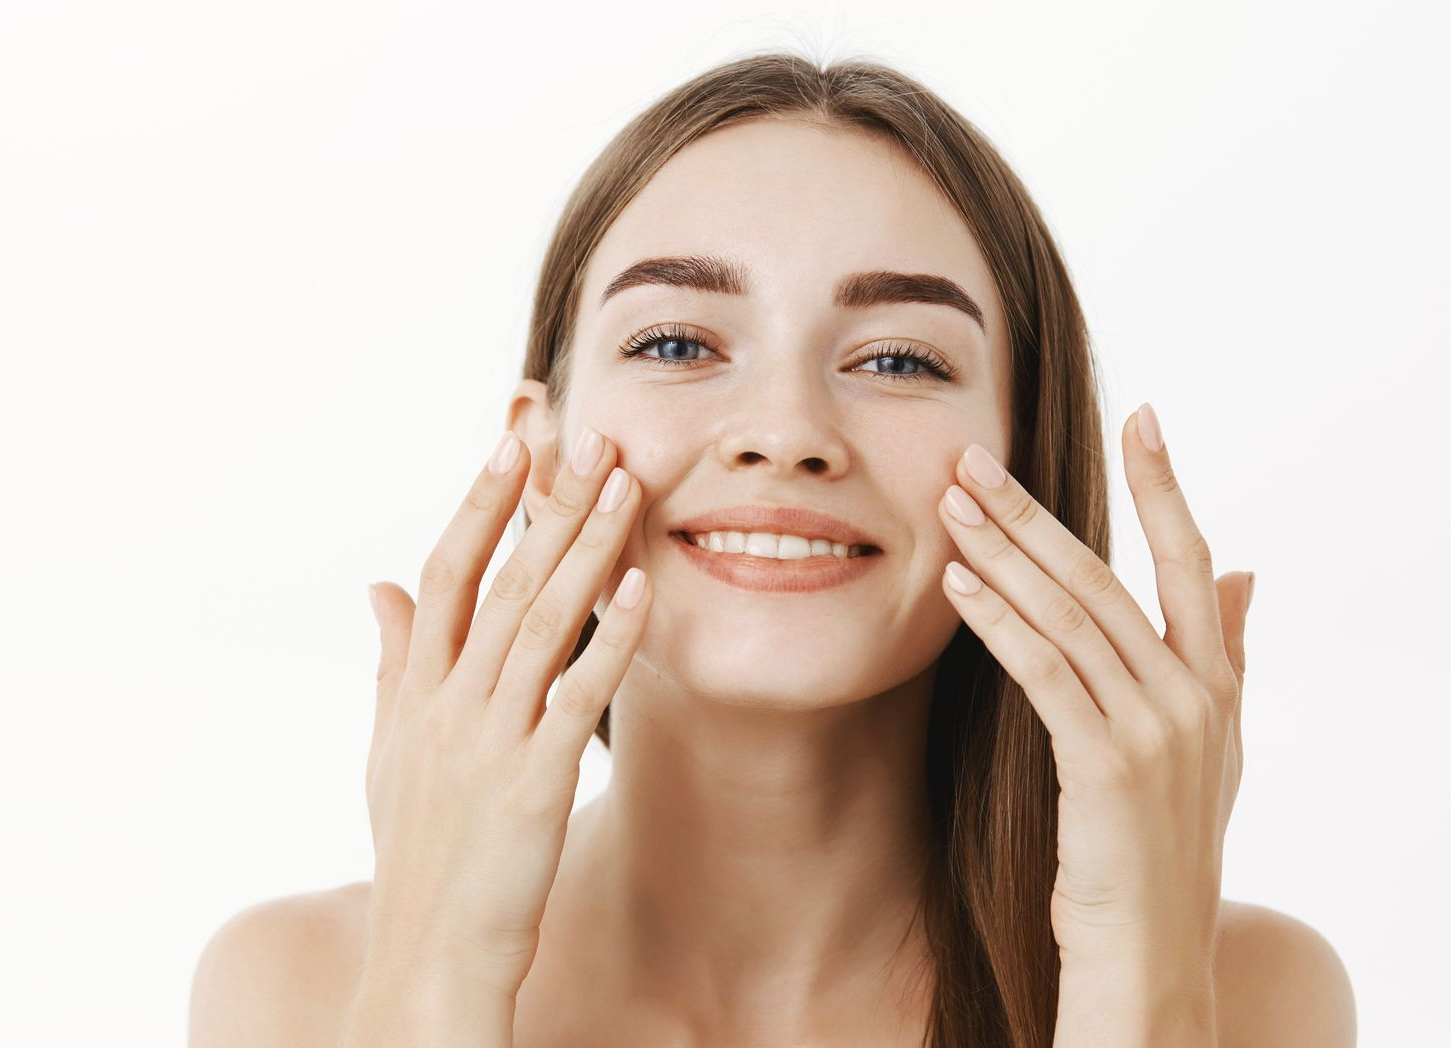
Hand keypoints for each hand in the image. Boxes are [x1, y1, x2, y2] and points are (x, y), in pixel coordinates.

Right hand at [363, 426, 649, 995]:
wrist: (426, 956)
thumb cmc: (417, 848)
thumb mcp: (388, 749)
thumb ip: (392, 661)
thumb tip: (377, 584)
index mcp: (416, 689)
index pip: (446, 572)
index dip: (479, 503)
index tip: (512, 441)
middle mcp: (448, 703)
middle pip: (498, 581)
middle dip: (544, 504)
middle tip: (586, 435)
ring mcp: (489, 740)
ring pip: (540, 623)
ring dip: (585, 549)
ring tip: (624, 484)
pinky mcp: (533, 783)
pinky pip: (578, 697)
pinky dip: (611, 640)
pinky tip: (643, 588)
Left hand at [936, 403, 1252, 968]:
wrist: (1154, 956)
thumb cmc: (1161, 848)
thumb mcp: (1210, 747)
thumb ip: (1223, 653)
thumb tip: (1245, 570)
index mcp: (1216, 683)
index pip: (1191, 559)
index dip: (1168, 486)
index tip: (1144, 415)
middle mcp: (1194, 696)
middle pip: (1106, 576)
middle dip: (1034, 512)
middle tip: (976, 458)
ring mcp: (1156, 730)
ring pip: (1070, 615)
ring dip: (1003, 554)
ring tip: (952, 506)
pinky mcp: (1108, 767)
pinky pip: (1045, 674)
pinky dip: (998, 623)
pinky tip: (957, 586)